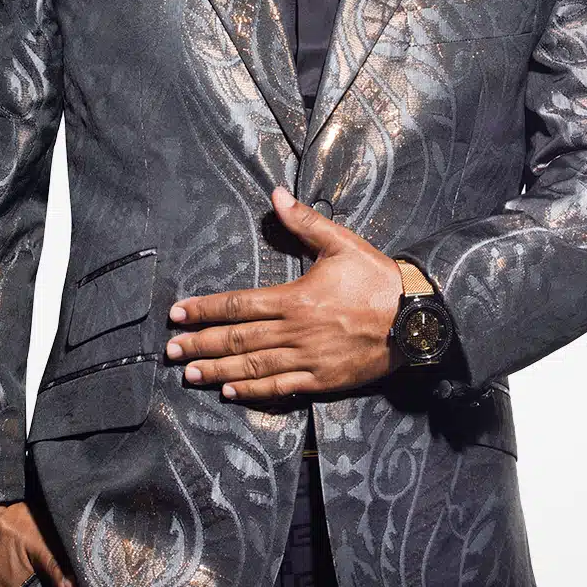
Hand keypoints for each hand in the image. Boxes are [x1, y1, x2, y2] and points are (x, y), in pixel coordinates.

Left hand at [166, 187, 404, 399]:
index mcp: (295, 299)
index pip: (239, 305)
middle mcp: (295, 332)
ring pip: (252, 367)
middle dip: (200, 345)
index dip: (205, 310)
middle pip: (237, 339)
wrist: (415, 319)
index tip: (178, 314)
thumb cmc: (377, 279)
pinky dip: (253, 392)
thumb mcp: (342, 243)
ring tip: (190, 374)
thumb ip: (304, 222)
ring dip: (217, 371)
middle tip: (171, 351)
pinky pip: (281, 389)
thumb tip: (277, 194)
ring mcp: (307, 360)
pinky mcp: (322, 381)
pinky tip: (230, 392)